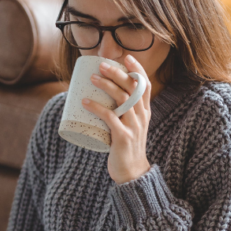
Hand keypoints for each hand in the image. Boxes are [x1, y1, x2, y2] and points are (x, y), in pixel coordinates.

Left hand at [82, 55, 151, 183]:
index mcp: (145, 112)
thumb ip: (120, 112)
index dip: (137, 69)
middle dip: (117, 73)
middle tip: (101, 64)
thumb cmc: (126, 146)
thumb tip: (99, 96)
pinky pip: (110, 118)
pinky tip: (85, 102)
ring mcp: (134, 127)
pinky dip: (97, 108)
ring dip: (106, 85)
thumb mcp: (129, 125)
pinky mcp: (123, 138)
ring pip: (122, 100)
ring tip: (92, 78)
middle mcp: (142, 117)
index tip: (125, 57)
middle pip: (132, 88)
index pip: (145, 85)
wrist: (132, 172)